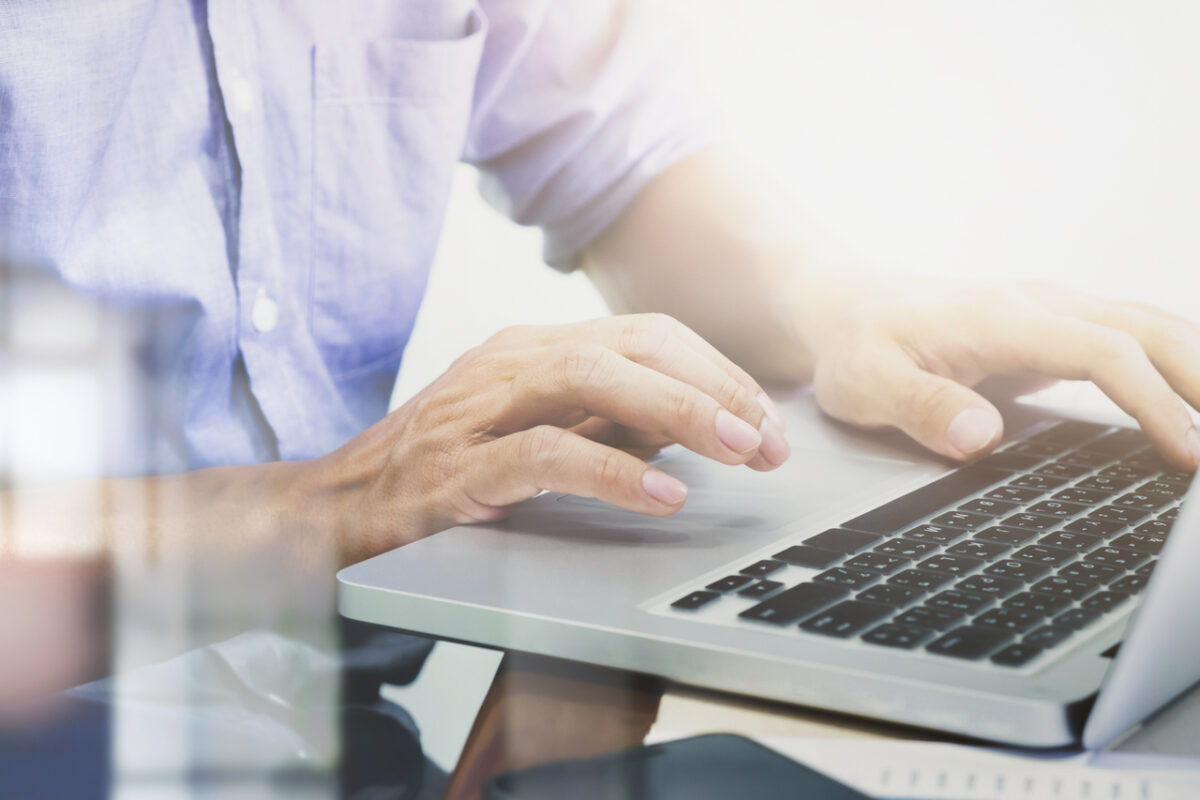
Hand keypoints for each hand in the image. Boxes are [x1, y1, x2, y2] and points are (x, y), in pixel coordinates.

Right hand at [318, 314, 789, 558]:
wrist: (339, 505)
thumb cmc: (445, 468)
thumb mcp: (538, 430)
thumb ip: (608, 422)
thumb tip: (697, 424)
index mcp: (535, 347)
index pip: (647, 336)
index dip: (717, 373)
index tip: (766, 422)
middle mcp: (511, 360)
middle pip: (632, 345)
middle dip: (715, 387)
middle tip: (770, 440)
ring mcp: (480, 405)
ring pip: (593, 379)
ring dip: (680, 411)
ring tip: (737, 450)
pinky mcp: (456, 463)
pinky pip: (543, 453)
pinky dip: (611, 470)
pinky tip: (661, 492)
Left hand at [805, 276, 1199, 468]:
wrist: (845, 306)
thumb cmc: (854, 346)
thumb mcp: (864, 382)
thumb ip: (921, 407)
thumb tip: (982, 437)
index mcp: (1001, 318)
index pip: (1103, 353)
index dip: (1153, 402)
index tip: (1188, 454)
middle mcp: (1038, 304)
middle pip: (1149, 329)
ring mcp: (1051, 310)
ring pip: (1149, 325)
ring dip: (1197, 366)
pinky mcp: (1053, 327)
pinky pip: (1129, 337)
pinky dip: (1172, 361)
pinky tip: (1192, 398)